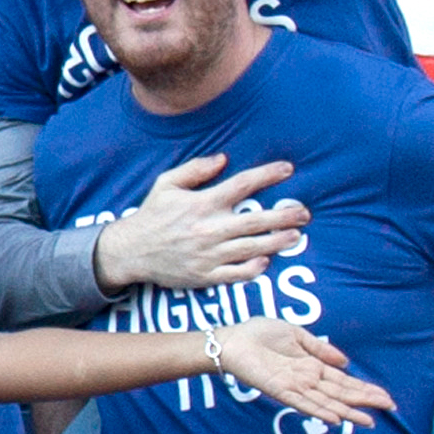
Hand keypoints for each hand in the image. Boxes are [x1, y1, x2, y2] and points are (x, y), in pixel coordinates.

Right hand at [92, 154, 306, 292]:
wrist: (129, 251)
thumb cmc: (151, 215)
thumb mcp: (166, 184)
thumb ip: (195, 169)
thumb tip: (224, 159)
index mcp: (201, 204)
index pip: (242, 185)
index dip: (268, 175)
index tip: (288, 169)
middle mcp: (209, 228)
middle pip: (257, 220)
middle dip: (285, 215)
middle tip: (304, 212)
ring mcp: (209, 254)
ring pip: (253, 247)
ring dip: (278, 241)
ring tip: (296, 236)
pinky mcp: (205, 275)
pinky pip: (237, 273)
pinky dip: (254, 267)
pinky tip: (266, 261)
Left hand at [212, 317, 393, 425]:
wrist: (231, 340)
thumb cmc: (258, 334)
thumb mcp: (297, 335)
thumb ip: (320, 349)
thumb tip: (345, 362)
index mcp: (312, 367)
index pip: (344, 381)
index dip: (365, 389)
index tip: (386, 397)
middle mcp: (306, 380)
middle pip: (341, 393)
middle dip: (365, 401)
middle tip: (390, 408)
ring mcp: (294, 386)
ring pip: (326, 402)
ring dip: (348, 411)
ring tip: (369, 421)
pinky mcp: (278, 390)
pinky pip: (301, 402)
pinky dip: (318, 410)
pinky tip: (335, 418)